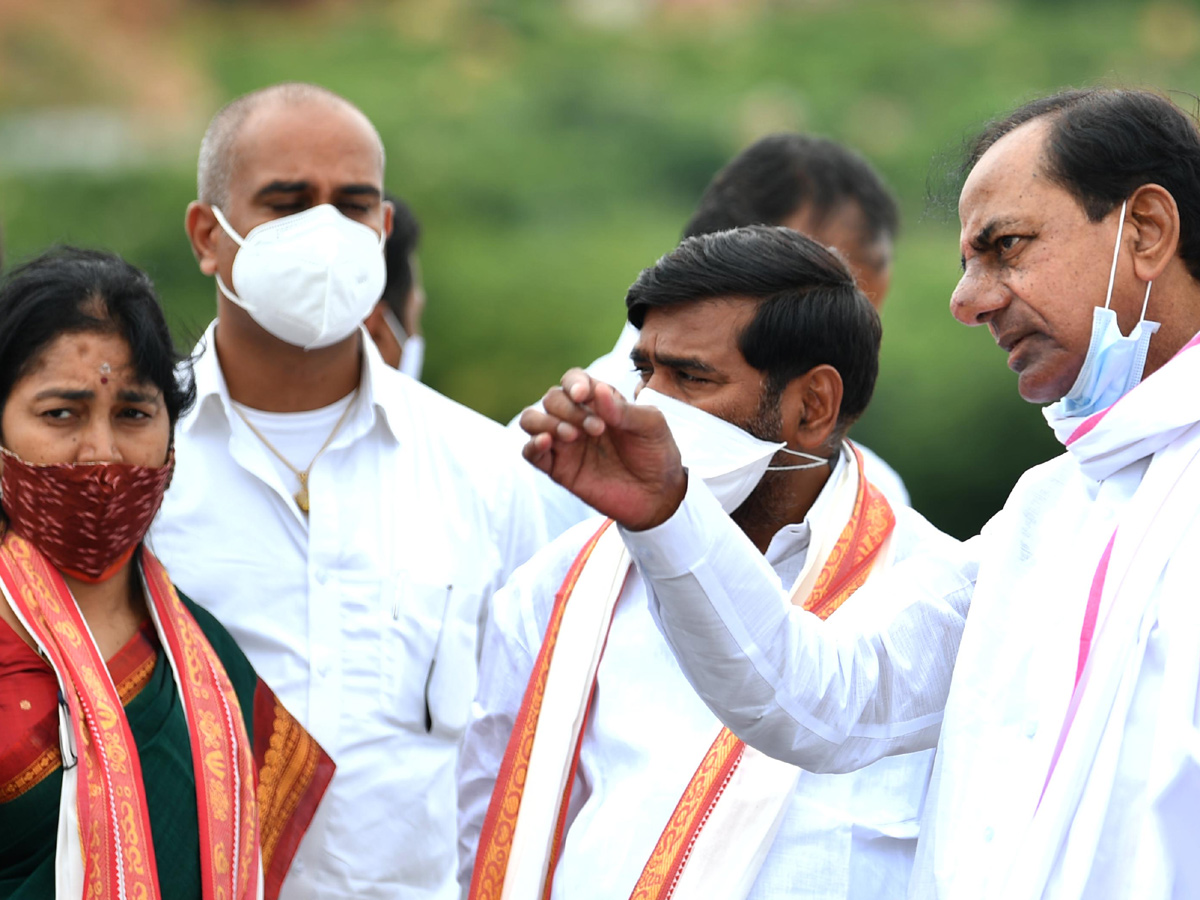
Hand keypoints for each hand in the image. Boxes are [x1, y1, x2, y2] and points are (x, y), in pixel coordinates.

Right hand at [520, 369, 686, 530]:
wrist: (659, 495)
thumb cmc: (657, 454)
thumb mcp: (652, 426)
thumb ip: (625, 410)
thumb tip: (598, 391)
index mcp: (599, 402)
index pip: (572, 381)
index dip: (573, 383)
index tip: (583, 395)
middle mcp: (577, 418)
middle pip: (552, 398)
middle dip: (569, 409)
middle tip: (597, 429)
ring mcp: (565, 443)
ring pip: (532, 420)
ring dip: (546, 422)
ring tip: (572, 436)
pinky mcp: (558, 469)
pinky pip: (530, 453)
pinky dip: (531, 445)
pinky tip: (546, 443)